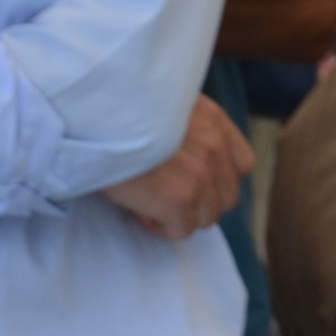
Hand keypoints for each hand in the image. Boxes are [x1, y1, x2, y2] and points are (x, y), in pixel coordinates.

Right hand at [102, 97, 255, 240]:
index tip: (190, 180)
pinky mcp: (181, 199)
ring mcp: (201, 174)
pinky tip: (138, 206)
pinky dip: (158, 225)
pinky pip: (180, 230)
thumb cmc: (117, 113)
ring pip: (206, 218)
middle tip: (162, 192)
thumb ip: (188, 128)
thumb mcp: (165, 104)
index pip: (243, 165)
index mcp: (213, 120)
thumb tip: (189, 163)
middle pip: (227, 198)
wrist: (92, 118)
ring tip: (147, 197)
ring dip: (177, 214)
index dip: (218, 180)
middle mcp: (214, 145)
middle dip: (197, 202)